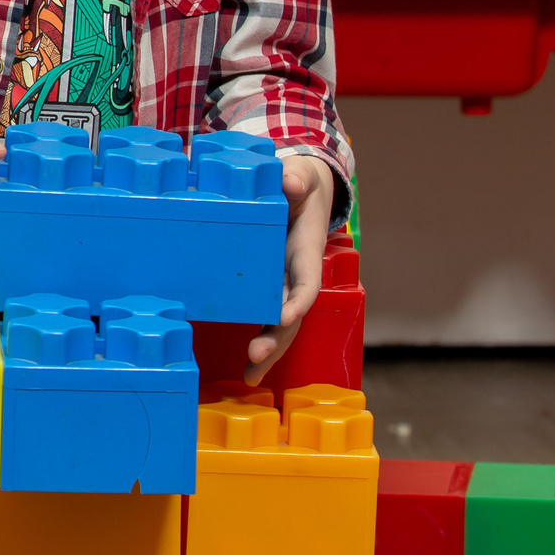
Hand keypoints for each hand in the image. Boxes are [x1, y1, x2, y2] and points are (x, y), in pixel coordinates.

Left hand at [244, 155, 336, 384]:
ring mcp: (282, 286)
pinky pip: (264, 321)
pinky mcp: (266, 291)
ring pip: (280, 326)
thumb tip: (291, 182)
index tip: (287, 316)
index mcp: (305, 251)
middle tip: (256, 356)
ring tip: (250, 376)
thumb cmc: (298, 185)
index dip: (299, 299)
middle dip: (277, 337)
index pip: (306, 281)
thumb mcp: (299, 178)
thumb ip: (296, 178)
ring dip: (268, 351)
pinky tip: (247, 374)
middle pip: (292, 314)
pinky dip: (259, 348)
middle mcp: (295, 275)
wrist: (298, 192)